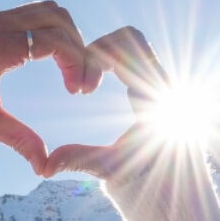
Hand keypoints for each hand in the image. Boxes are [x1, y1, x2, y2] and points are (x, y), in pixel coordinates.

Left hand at [0, 1, 101, 173]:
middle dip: (79, 48)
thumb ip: (20, 141)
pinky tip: (52, 61)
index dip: (76, 63)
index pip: (55, 40)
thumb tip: (46, 168)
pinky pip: (34, 13)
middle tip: (81, 84)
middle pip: (59, 18)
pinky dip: (52, 31)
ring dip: (68, 36)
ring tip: (71, 71)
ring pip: (49, 10)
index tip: (78, 92)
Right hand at [44, 27, 169, 179]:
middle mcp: (161, 82)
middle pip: (128, 37)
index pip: (127, 48)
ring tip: (84, 84)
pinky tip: (92, 86)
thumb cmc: (145, 177)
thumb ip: (80, 161)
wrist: (174, 183)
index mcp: (155, 96)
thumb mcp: (111, 169)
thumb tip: (45, 167)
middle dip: (96, 50)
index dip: (96, 57)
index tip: (82, 90)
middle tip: (80, 82)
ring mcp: (157, 80)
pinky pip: (130, 56)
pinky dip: (107, 62)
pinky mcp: (152, 84)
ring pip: (129, 43)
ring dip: (102, 55)